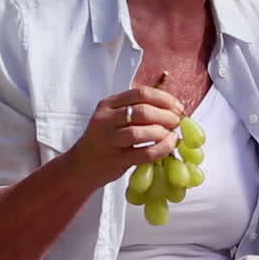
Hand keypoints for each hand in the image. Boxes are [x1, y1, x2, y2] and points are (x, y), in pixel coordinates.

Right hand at [63, 86, 183, 188]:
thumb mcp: (114, 118)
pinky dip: (162, 148)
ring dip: (163, 132)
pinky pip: (145, 152)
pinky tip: (169, 145)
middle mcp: (105, 119)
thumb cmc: (104, 140)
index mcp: (108, 104)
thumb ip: (136, 110)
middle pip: (143, 111)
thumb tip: (172, 108)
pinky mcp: (115, 159)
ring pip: (142, 131)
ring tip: (172, 134)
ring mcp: (108, 140)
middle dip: (167, 115)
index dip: (164, 99)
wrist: (81, 166)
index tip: (177, 107)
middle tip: (177, 121)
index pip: (141, 93)